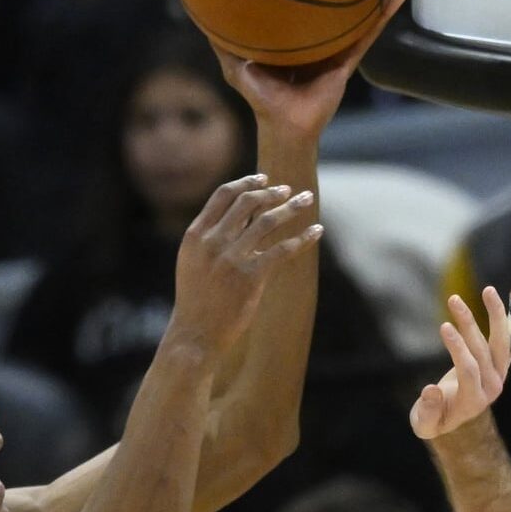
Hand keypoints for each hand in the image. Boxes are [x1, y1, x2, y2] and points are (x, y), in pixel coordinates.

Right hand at [168, 175, 321, 354]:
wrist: (196, 332)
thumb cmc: (196, 298)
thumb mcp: (193, 261)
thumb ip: (210, 237)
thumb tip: (240, 215)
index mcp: (196, 235)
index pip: (222, 196)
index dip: (246, 183)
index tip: (264, 178)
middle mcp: (213, 242)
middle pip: (247, 203)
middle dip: (272, 192)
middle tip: (289, 190)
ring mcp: (232, 258)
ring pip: (267, 221)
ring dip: (291, 207)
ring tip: (306, 200)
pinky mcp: (251, 277)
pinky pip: (283, 250)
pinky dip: (303, 238)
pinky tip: (317, 231)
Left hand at [214, 0, 409, 144]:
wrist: (284, 123)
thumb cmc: (260, 97)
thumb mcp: (234, 64)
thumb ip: (222, 42)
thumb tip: (204, 15)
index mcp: (292, 44)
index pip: (297, 13)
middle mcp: (315, 46)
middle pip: (329, 14)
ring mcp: (334, 53)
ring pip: (354, 21)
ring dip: (370, 1)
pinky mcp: (346, 62)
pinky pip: (367, 36)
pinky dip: (383, 18)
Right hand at [411, 288, 510, 440]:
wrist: (454, 419)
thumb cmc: (433, 420)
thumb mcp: (424, 424)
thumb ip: (428, 411)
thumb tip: (431, 390)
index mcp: (473, 402)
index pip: (469, 369)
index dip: (457, 348)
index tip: (444, 326)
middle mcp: (492, 387)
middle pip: (487, 352)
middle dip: (470, 324)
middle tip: (454, 300)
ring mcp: (499, 374)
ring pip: (502, 341)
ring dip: (496, 314)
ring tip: (488, 290)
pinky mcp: (501, 363)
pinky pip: (510, 337)